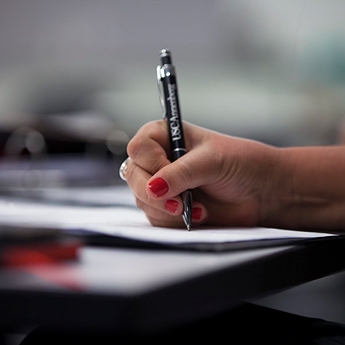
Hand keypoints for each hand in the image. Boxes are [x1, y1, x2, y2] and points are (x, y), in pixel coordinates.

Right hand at [124, 120, 279, 227]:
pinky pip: (156, 217)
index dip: (152, 163)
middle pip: (134, 175)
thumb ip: (181, 172)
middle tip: (178, 202)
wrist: (260, 192)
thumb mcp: (212, 161)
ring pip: (143, 199)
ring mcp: (163, 184)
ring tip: (196, 207)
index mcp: (167, 136)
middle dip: (154, 192)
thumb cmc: (242, 164)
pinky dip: (174, 220)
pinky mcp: (169, 206)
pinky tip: (198, 214)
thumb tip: (154, 187)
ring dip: (167, 209)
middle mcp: (161, 159)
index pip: (139, 147)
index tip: (171, 173)